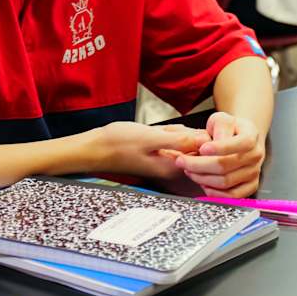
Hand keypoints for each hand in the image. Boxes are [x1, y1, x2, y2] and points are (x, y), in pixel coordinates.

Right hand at [93, 122, 209, 180]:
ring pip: (180, 140)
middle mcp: (168, 167)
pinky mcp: (155, 152)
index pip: (201, 154)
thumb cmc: (117, 145)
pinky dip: (166, 132)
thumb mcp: (150, 138)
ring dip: (174, 132)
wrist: (93, 148)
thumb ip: (178, 140)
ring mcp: (161, 159)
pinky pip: (168, 139)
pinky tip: (154, 131)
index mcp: (171, 167)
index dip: (202, 138)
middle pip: (193, 147)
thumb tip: (203, 139)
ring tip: (155, 133)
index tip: (190, 128)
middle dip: (186, 133)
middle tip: (165, 131)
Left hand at [170, 112, 265, 197]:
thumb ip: (220, 126)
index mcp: (251, 136)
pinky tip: (203, 183)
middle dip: (199, 165)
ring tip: (189, 170)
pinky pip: (232, 196)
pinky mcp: (250, 187)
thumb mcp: (222, 119)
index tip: (201, 149)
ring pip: (225, 182)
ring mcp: (254, 173)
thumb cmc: (228, 129)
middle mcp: (256, 156)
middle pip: (225, 166)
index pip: (240, 144)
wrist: (239, 140)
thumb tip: (216, 143)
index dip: (219, 148)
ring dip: (202, 178)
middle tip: (182, 161)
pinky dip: (214, 192)